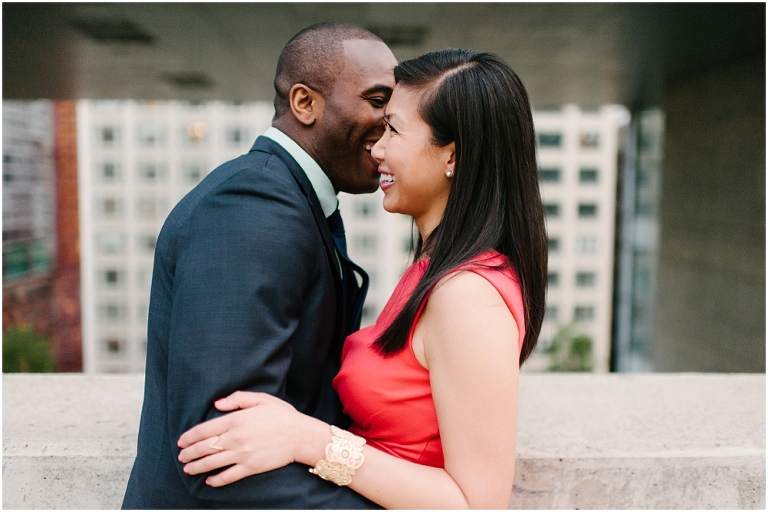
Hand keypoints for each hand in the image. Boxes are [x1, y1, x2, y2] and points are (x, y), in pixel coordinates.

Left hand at [177, 391, 314, 486]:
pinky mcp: (251, 467)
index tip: (181, 441)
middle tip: (181, 456)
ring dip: (197, 467)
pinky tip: (209, 481)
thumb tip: (218, 403)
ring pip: (212, 463)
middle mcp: (236, 438)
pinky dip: (216, 480)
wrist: (301, 435)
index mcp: (236, 420)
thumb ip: (238, 398)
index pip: (204, 430)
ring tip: (188, 469)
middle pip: (204, 447)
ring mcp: (242, 454)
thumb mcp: (261, 399)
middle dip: (189, 453)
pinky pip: (228, 476)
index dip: (189, 436)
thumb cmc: (282, 415)